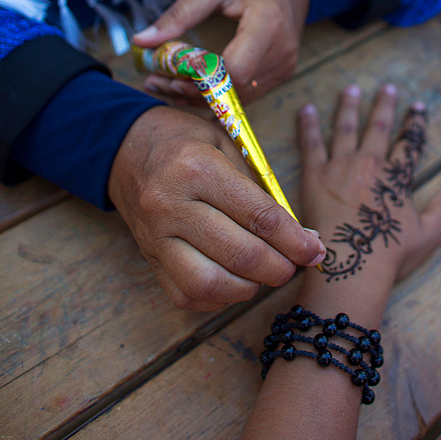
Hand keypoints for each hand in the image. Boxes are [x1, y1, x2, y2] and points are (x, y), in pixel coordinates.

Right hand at [108, 106, 325, 310]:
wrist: (124, 149)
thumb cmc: (186, 142)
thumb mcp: (228, 146)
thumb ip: (263, 192)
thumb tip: (304, 237)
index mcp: (198, 169)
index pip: (259, 217)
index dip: (295, 240)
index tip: (316, 251)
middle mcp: (171, 205)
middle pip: (240, 255)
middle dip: (279, 268)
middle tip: (295, 265)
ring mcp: (156, 236)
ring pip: (211, 284)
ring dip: (249, 287)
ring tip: (264, 274)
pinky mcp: (147, 258)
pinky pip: (186, 294)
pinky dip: (219, 297)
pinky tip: (235, 280)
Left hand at [133, 0, 309, 103]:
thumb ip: (178, 15)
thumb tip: (141, 41)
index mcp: (268, 23)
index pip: (234, 71)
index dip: (199, 79)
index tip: (167, 72)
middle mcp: (281, 51)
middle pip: (232, 89)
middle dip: (190, 91)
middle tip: (154, 81)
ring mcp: (284, 66)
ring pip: (237, 98)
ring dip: (199, 96)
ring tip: (164, 83)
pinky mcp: (281, 73)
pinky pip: (245, 93)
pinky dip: (216, 92)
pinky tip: (190, 84)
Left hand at [298, 84, 440, 292]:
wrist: (351, 268)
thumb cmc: (390, 256)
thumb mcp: (428, 233)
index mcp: (396, 177)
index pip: (408, 143)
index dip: (414, 124)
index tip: (418, 107)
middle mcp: (369, 164)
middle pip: (377, 127)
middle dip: (383, 105)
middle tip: (387, 87)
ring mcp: (341, 167)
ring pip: (345, 128)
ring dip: (348, 107)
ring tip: (350, 90)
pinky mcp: (315, 176)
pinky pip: (311, 144)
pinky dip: (308, 125)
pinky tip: (306, 109)